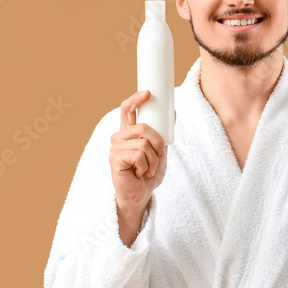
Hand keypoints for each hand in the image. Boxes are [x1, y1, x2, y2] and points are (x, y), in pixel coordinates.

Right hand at [110, 90, 176, 211]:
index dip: (136, 99)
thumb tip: (173, 111)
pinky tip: (140, 174)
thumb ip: (163, 134)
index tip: (149, 93)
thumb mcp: (160, 151)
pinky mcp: (114, 158)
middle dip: (158, 142)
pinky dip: (146, 167)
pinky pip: (138, 155)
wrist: (141, 195)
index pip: (127, 109)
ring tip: (147, 169)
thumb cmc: (148, 174)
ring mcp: (115, 147)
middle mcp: (119, 137)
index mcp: (128, 132)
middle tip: (158, 156)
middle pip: (143, 127)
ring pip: (144, 144)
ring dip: (153, 160)